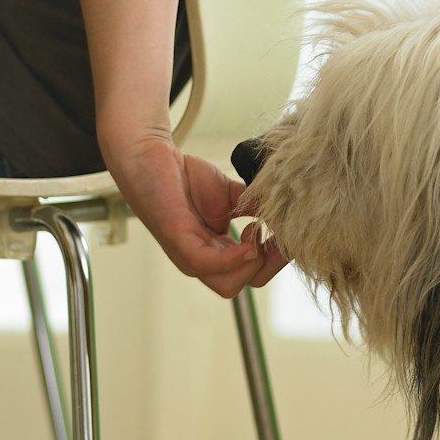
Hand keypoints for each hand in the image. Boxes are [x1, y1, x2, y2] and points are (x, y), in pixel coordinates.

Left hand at [106, 134, 289, 296]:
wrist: (150, 154)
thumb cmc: (185, 178)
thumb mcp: (232, 195)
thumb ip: (257, 207)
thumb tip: (289, 214)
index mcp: (216, 252)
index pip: (252, 274)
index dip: (276, 260)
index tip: (289, 235)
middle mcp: (201, 259)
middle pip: (242, 284)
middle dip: (267, 265)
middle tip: (275, 235)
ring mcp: (187, 252)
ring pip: (228, 283)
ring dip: (251, 262)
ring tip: (256, 229)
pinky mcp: (176, 239)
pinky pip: (206, 263)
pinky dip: (231, 259)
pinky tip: (246, 240)